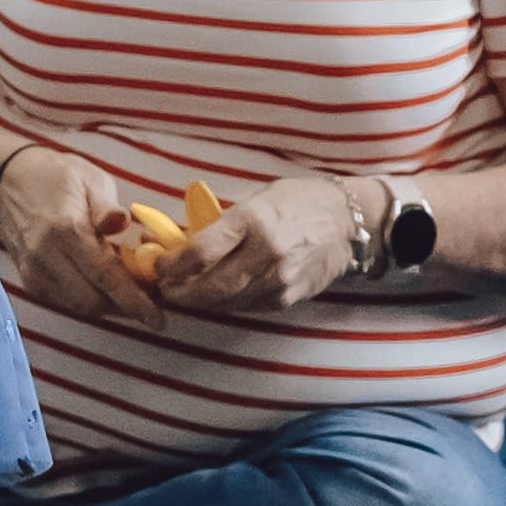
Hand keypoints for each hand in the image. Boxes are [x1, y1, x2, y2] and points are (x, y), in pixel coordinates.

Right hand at [0, 143, 161, 325]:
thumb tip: (123, 224)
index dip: (134, 301)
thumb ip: (108, 207)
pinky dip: (88, 301)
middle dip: (125, 307)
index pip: (105, 277)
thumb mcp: (89, 179)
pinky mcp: (29, 279)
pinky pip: (64, 301)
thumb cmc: (54, 175)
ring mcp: (34, 271)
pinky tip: (104, 288)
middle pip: (93, 301)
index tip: (157, 319)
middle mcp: (46, 256)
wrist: (6, 180)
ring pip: (78, 306)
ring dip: (108, 306)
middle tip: (151, 298)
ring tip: (131, 292)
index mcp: (66, 230)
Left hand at [151, 172, 362, 316]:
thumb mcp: (255, 200)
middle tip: (165, 291)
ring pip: (228, 302)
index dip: (173, 264)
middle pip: (212, 286)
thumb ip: (222, 223)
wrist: (346, 220)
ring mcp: (280, 278)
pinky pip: (249, 306)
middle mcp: (267, 251)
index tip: (158, 266)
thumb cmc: (296, 202)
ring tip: (184, 294)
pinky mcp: (290, 296)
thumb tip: (180, 241)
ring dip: (202, 302)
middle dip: (182, 293)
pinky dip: (228, 303)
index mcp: (254, 220)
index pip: (202, 250)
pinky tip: (217, 297)